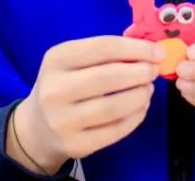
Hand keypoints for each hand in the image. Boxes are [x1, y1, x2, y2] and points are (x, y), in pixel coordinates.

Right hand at [8, 36, 162, 173]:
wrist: (37, 128)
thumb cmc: (64, 85)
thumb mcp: (72, 61)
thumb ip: (106, 53)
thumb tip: (150, 51)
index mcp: (56, 59)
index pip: (103, 48)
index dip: (135, 49)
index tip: (157, 52)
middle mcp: (55, 90)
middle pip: (109, 77)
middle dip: (140, 72)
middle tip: (153, 71)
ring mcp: (63, 121)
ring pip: (114, 107)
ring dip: (140, 95)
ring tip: (147, 89)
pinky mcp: (75, 145)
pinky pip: (115, 130)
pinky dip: (135, 117)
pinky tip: (140, 107)